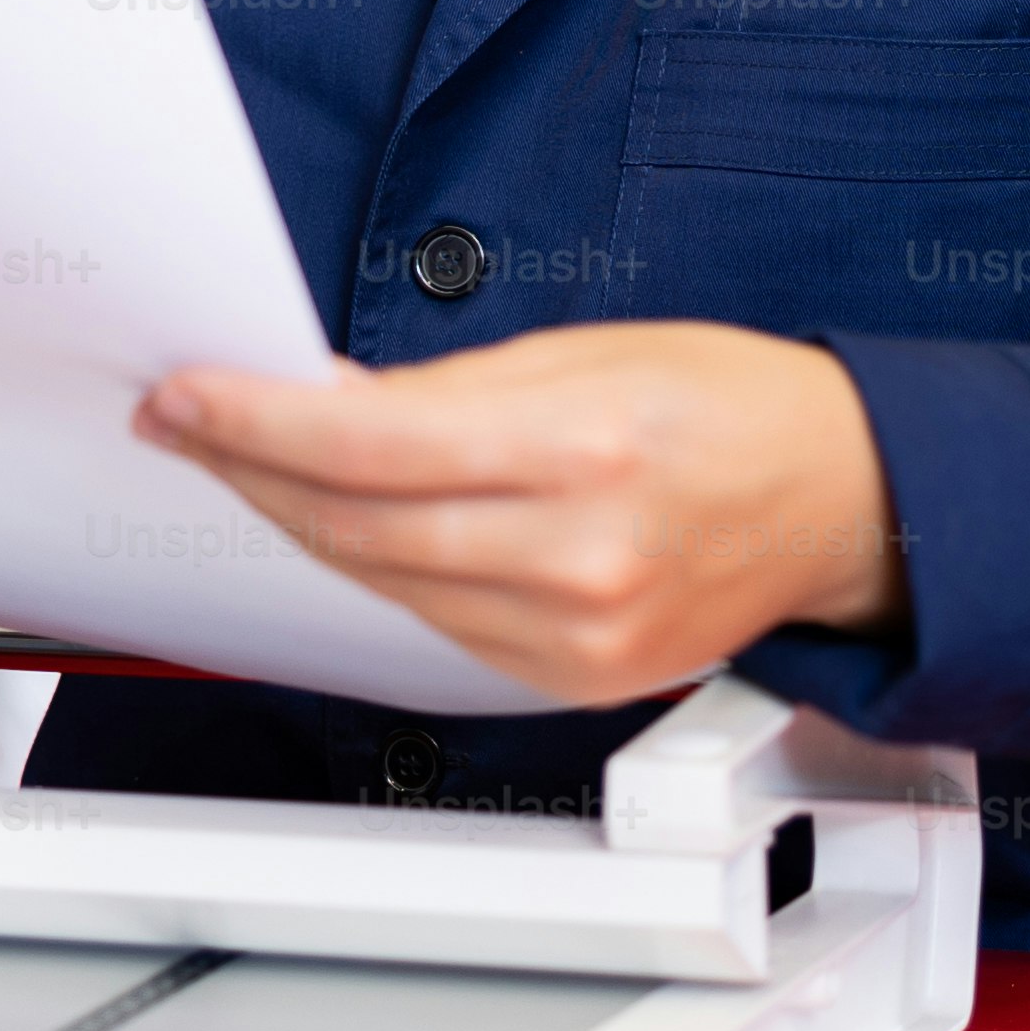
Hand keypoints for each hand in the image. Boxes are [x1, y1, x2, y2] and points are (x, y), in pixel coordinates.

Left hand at [133, 322, 905, 703]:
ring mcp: (576, 633)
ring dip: (299, 521)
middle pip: (357, 525)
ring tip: (248, 462)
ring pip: (382, 583)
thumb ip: (451, 387)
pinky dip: (377, 572)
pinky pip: (435, 626)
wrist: (844, 505)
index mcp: (586, 449)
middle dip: (252, 468)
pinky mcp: (572, 679)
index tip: (186, 395)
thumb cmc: (733, 407)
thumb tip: (323, 402)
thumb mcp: (593, 351)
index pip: (372, 445)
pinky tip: (345, 524)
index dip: (258, 421)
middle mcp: (579, 555)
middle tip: (186, 421)